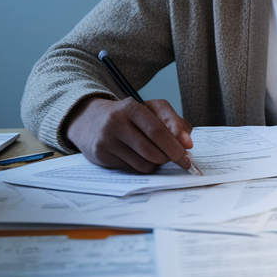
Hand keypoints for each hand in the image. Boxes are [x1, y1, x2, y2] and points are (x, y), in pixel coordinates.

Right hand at [64, 95, 192, 172]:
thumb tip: (187, 143)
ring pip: (143, 163)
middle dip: (170, 158)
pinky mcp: (101, 155)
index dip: (175, 145)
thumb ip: (173, 122)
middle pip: (152, 150)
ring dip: (157, 164)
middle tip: (180, 161)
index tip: (187, 154)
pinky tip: (140, 157)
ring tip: (157, 156)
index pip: (157, 130)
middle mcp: (116, 122)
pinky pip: (132, 169)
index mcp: (131, 107)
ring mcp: (106, 140)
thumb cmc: (127, 116)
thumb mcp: (150, 110)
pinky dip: (143, 166)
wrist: (89, 120)